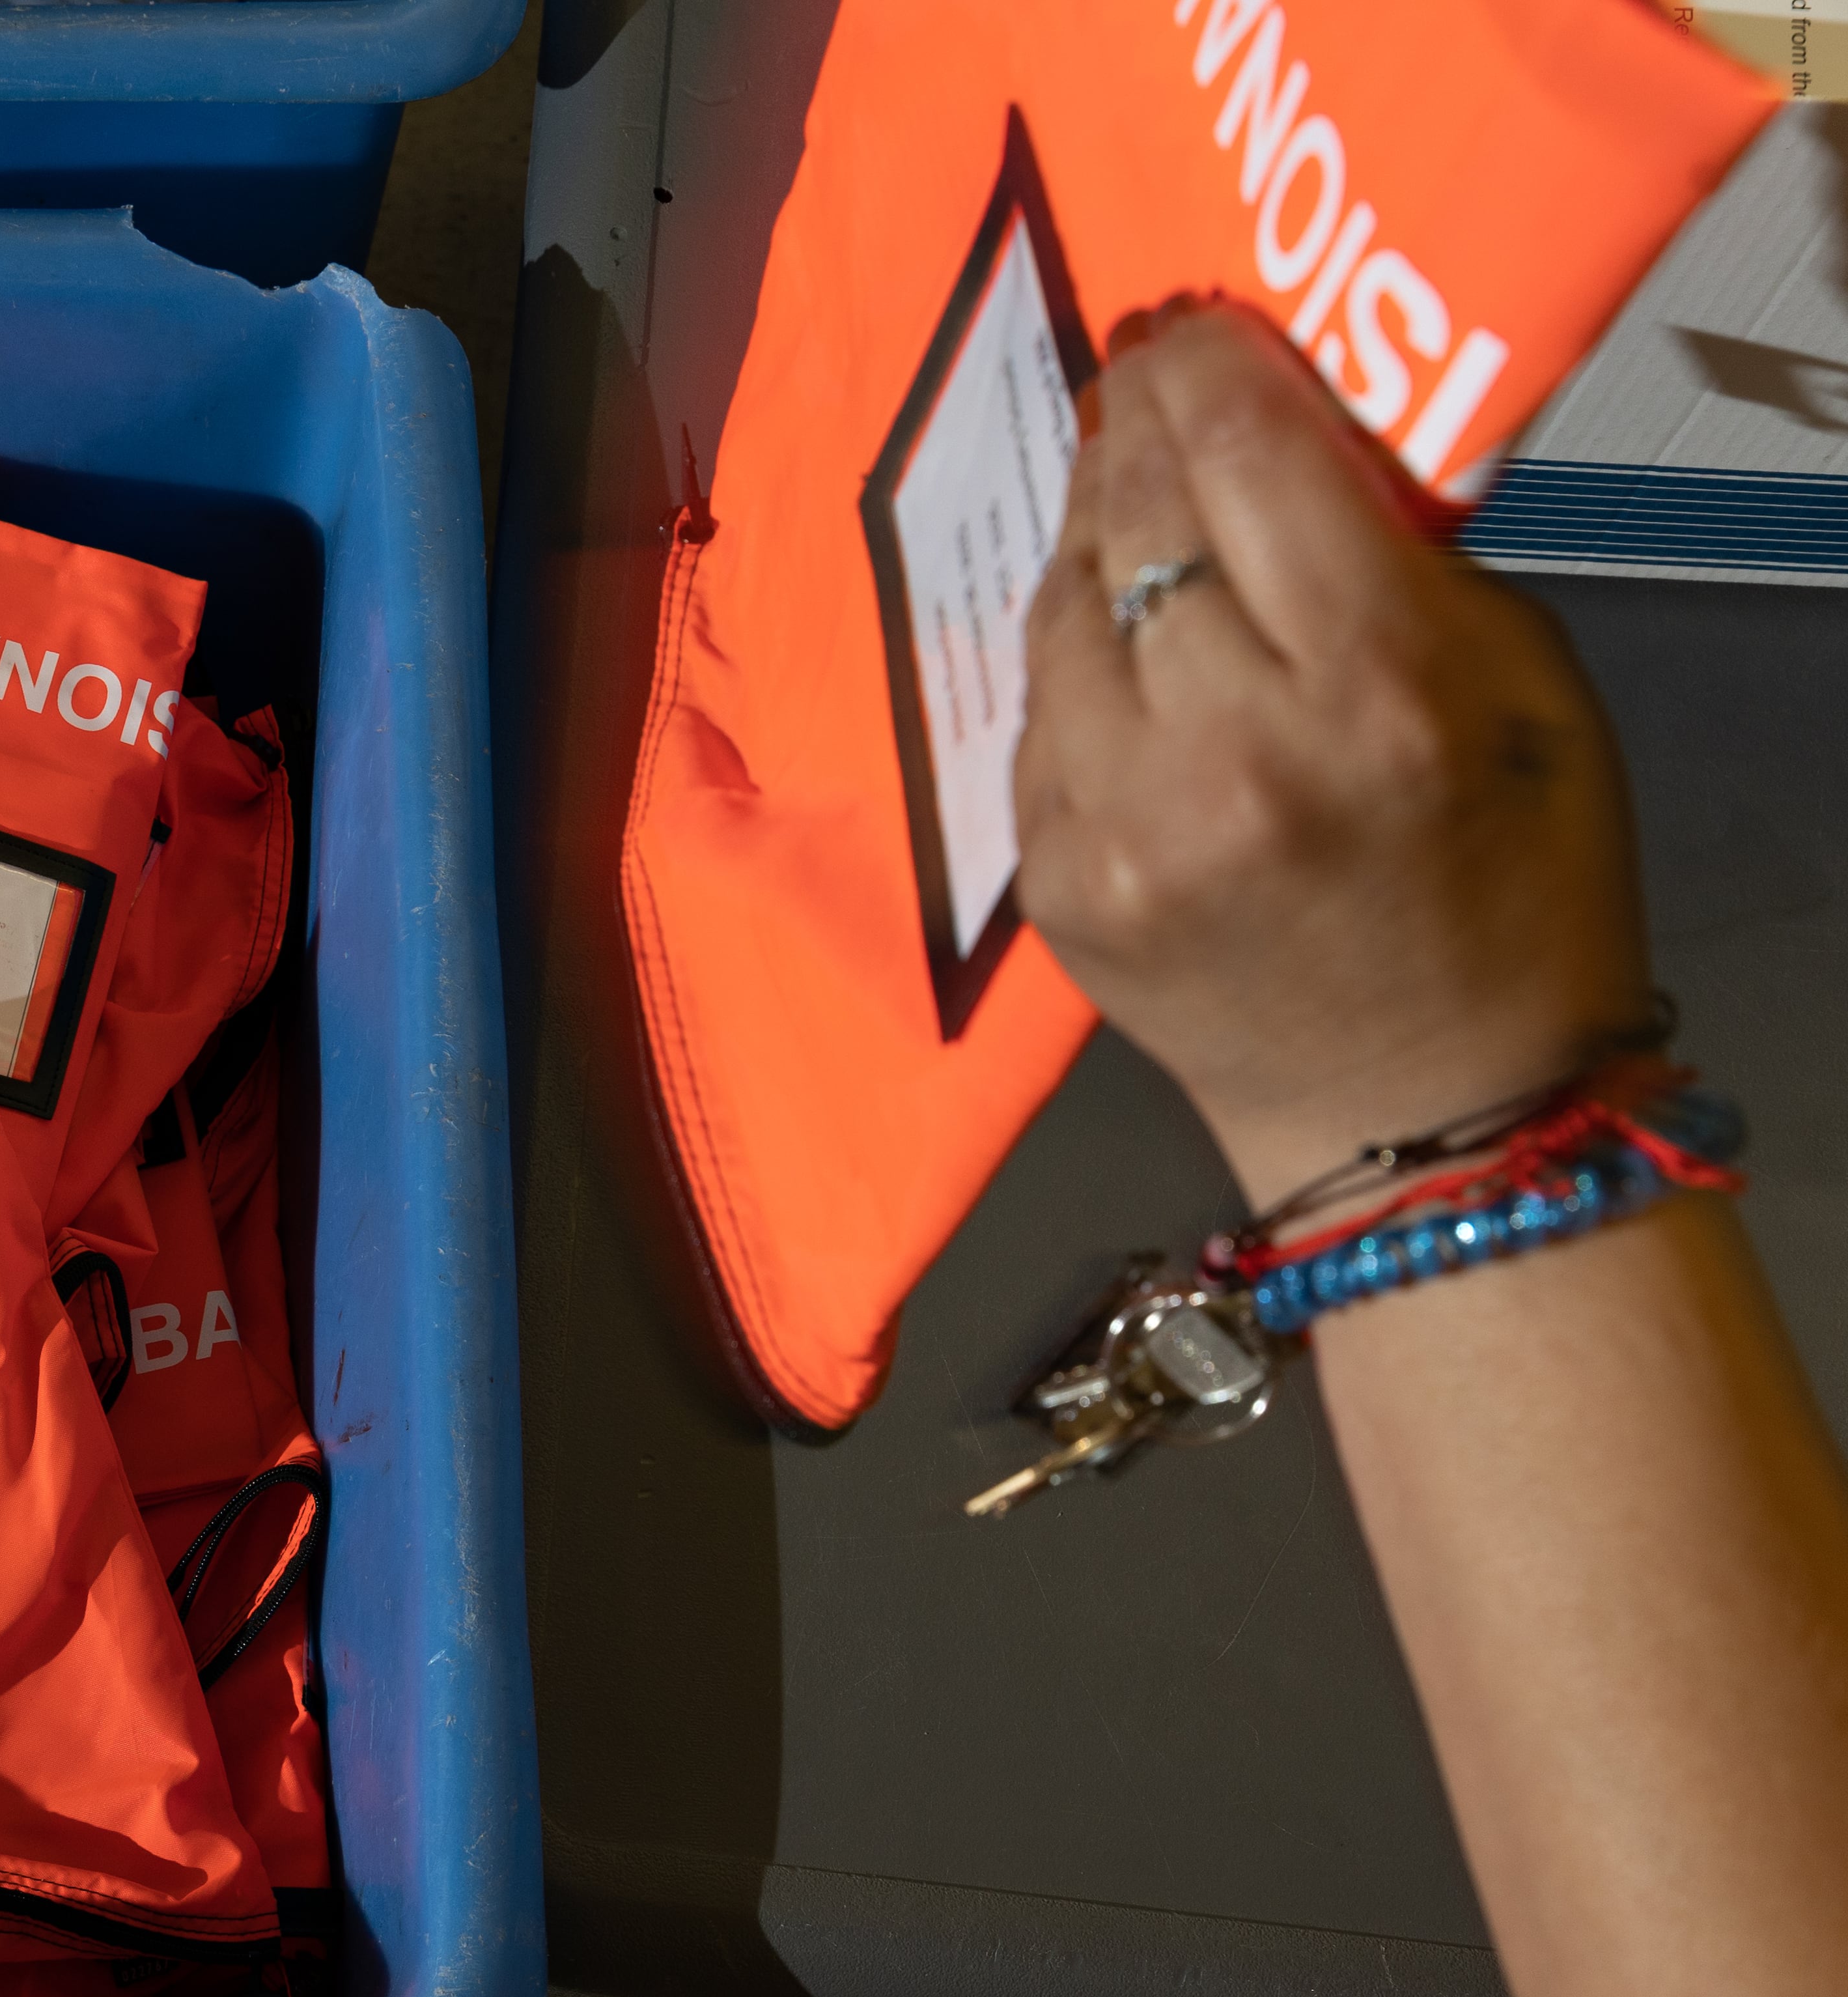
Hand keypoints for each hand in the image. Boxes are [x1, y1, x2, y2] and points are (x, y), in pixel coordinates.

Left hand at [1014, 298, 1653, 1203]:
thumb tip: (1278, 440)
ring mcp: (1121, 827)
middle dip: (1133, 424)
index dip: (1204, 368)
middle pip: (1137, 520)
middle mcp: (1227, 755)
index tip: (1188, 326)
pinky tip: (1105, 622)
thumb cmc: (1512, 885)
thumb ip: (1399, 558)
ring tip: (1119, 482)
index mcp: (1371, 692)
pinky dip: (1069, 653)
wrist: (1426, 1108)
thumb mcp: (1520, 685)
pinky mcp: (1057, 883)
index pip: (1244, 463)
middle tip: (1138, 371)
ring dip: (1089, 529)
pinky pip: (1037, 715)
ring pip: (1062, 610)